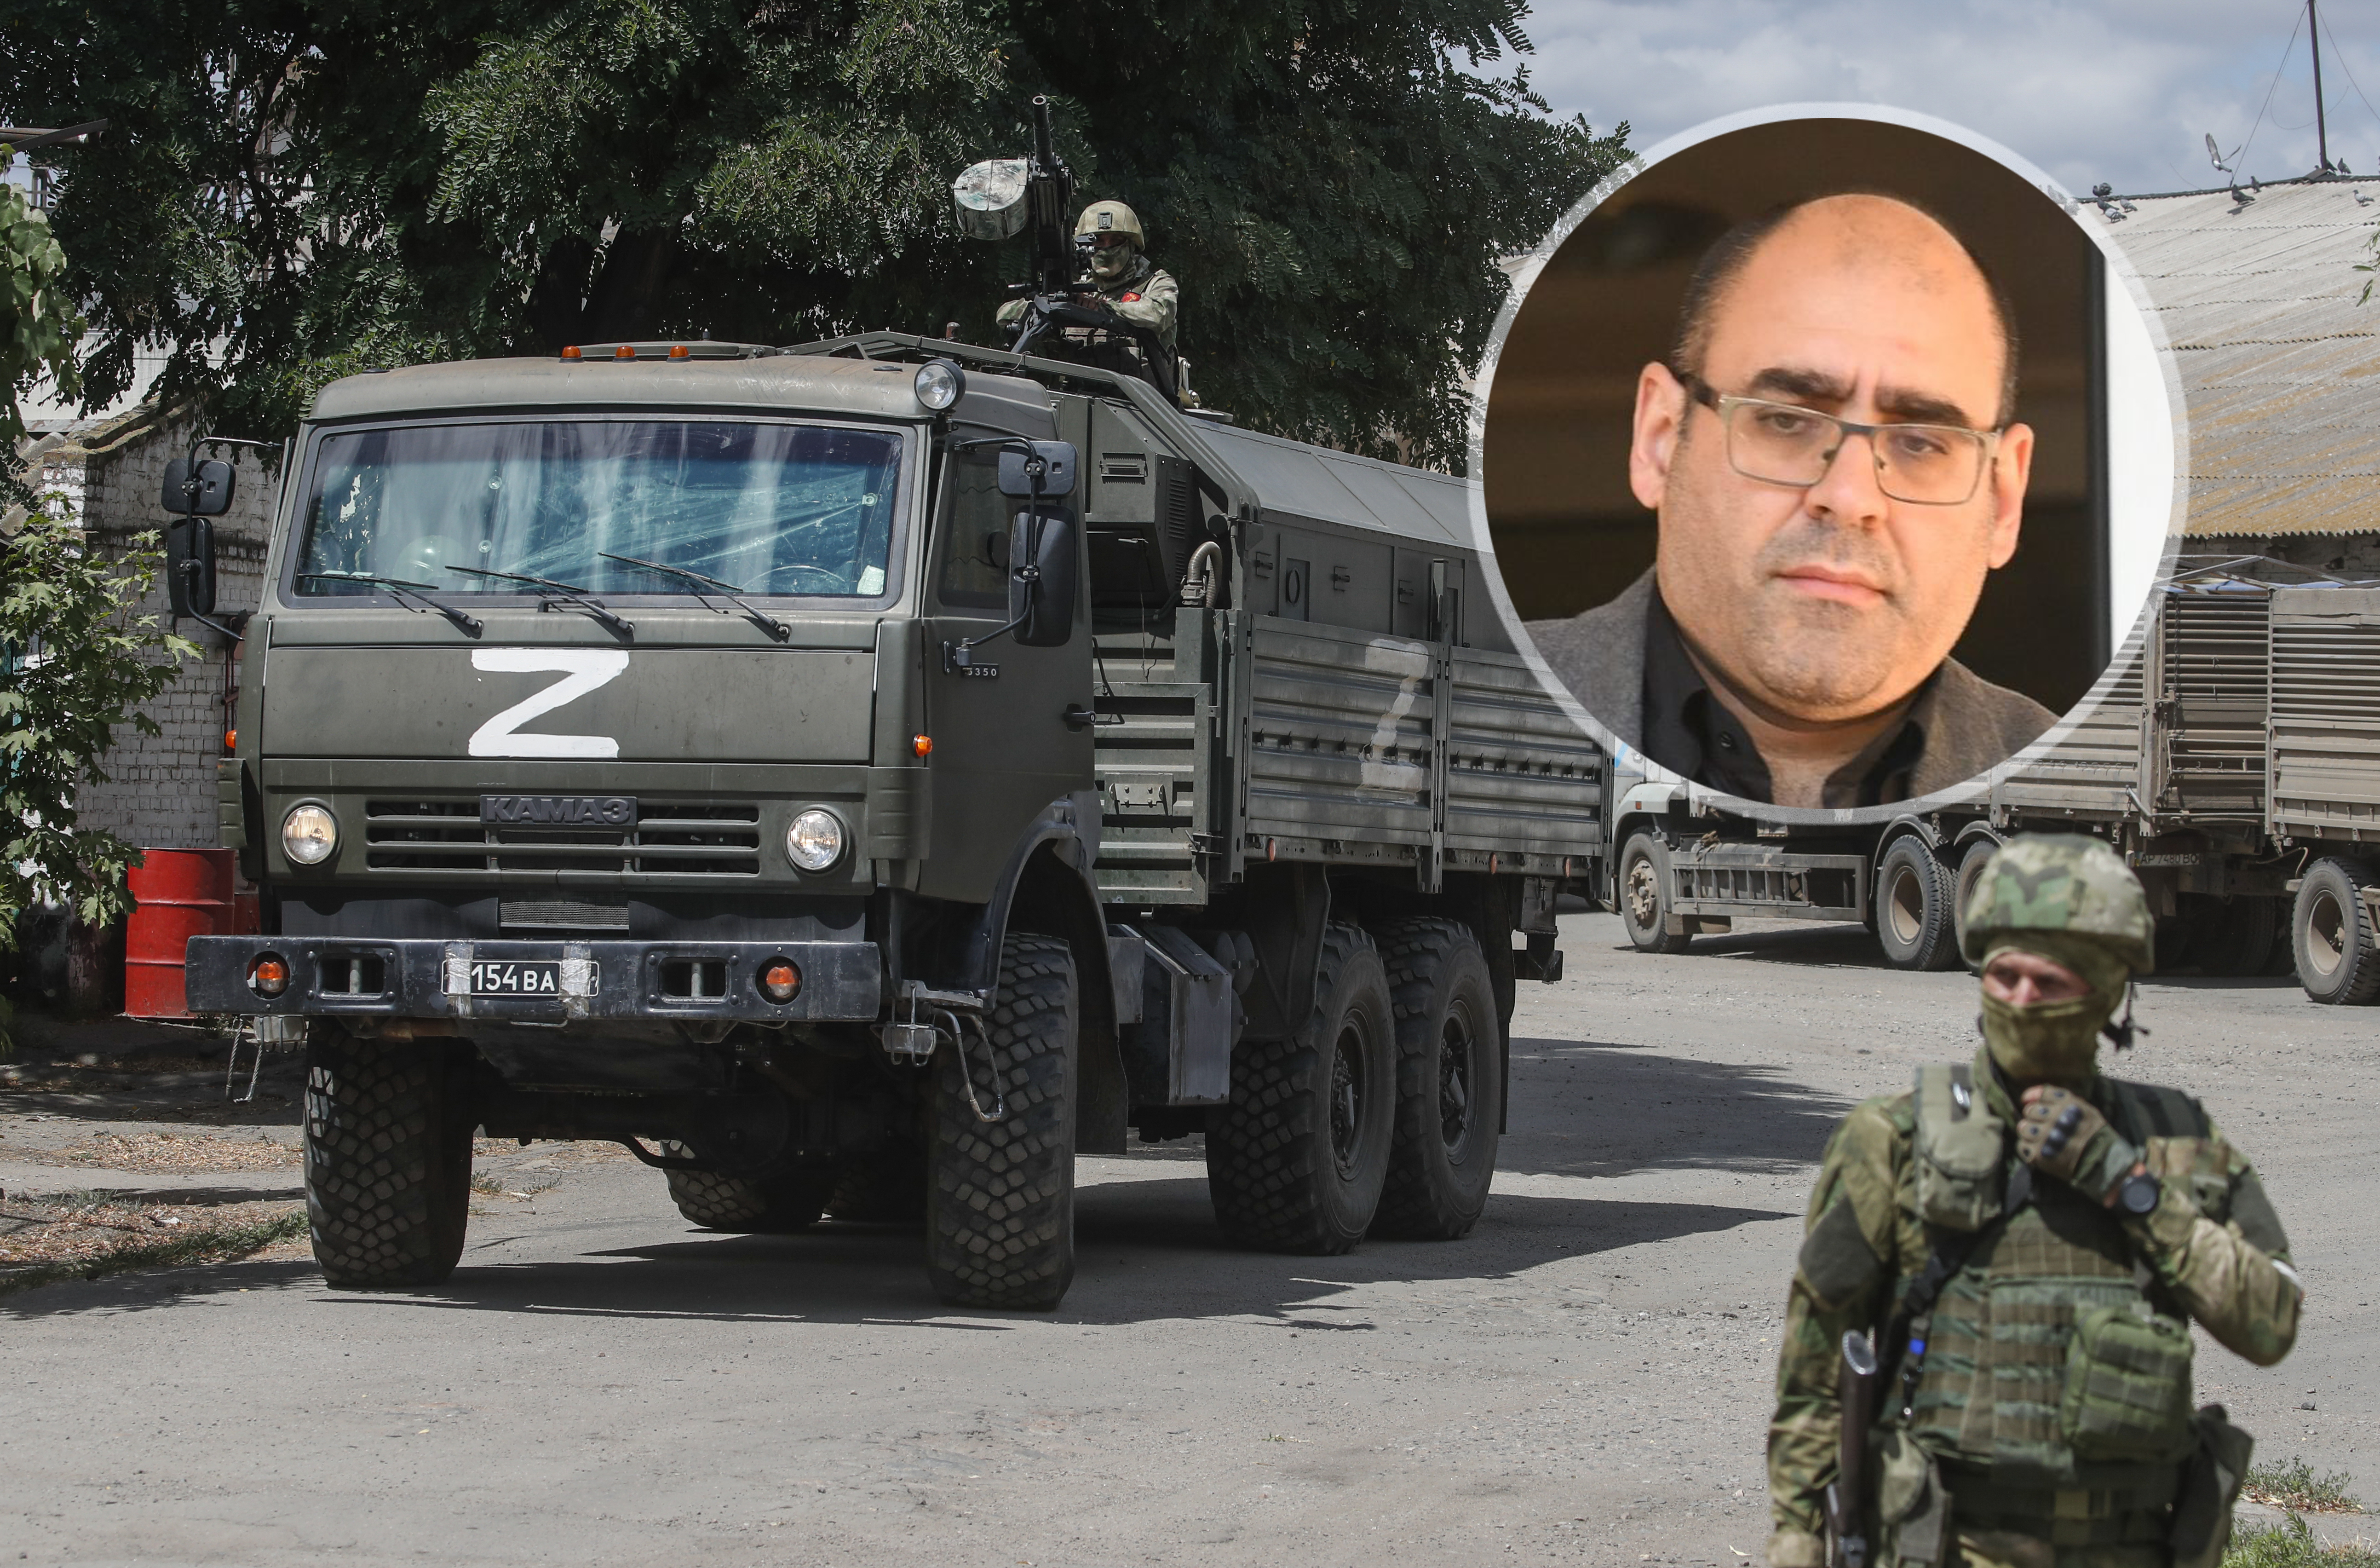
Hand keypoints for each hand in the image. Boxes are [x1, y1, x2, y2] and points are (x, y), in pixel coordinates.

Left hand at [2016, 1085, 2141, 1204]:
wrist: (2103, 1163)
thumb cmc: (2093, 1133)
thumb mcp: (2083, 1108)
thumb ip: (2057, 1098)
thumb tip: (2027, 1097)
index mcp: (2066, 1104)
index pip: (2040, 1095)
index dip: (2037, 1100)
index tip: (2042, 1108)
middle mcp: (2054, 1118)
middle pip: (2029, 1111)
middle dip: (2035, 1117)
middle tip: (2046, 1126)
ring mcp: (2045, 1137)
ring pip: (2023, 1128)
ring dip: (2030, 1132)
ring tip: (2042, 1138)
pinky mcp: (2039, 1154)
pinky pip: (2022, 1145)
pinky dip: (2029, 1147)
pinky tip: (2041, 1150)